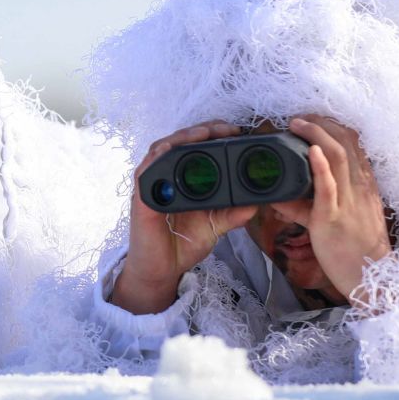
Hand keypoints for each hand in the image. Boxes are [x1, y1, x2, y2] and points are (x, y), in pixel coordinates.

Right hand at [109, 121, 256, 314]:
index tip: (237, 132)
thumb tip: (257, 203)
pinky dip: (158, 158)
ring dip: (182, 137)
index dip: (213, 135)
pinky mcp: (141, 198)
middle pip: (179, 142)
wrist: (161, 271)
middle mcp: (164, 177)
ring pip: (161, 149)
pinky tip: (171, 149)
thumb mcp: (214, 226)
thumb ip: (233, 214)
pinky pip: (146, 172)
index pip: (195, 147)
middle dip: (202, 130)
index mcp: (182, 179)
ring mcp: (151, 186)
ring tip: (204, 133)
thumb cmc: (182, 245)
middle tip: (226, 128)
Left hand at [271, 115, 391, 300]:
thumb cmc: (352, 250)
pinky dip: (320, 167)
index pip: (353, 144)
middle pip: (347, 142)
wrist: (371, 278)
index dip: (332, 126)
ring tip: (296, 123)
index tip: (311, 118)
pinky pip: (330, 188)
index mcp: (363, 185)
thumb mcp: (336, 219)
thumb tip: (283, 196)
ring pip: (339, 157)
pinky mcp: (334, 218)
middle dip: (321, 122)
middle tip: (298, 116)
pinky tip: (312, 152)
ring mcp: (349, 201)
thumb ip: (310, 205)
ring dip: (316, 134)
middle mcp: (360, 187)